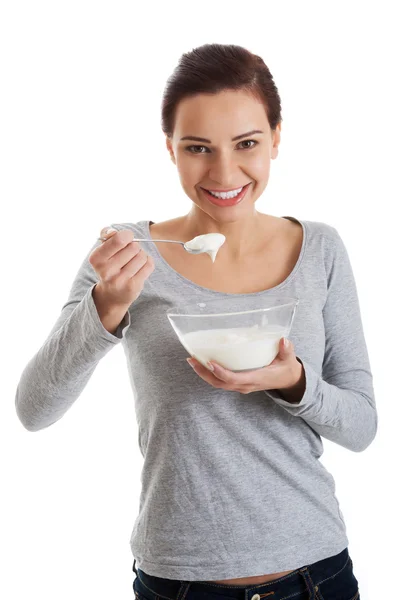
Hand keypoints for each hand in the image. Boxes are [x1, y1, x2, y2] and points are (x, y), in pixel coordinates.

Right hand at [90, 226, 154, 309]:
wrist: (112, 295)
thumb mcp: (102, 250)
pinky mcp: (133, 286)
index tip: (126, 239)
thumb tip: (112, 231)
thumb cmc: (109, 266)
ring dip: (141, 255)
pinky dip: (148, 262)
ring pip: (142, 256)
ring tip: (134, 261)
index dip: (127, 235)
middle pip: (134, 247)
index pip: (119, 239)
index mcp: (96, 258)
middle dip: (134, 246)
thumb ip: (106, 235)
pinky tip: (140, 266)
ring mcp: (120, 280)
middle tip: (129, 253)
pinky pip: (149, 265)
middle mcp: (106, 271)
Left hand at [187, 337, 304, 397]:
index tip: (210, 363)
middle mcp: (246, 385)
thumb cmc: (286, 368)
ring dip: (204, 374)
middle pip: (221, 383)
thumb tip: (283, 340)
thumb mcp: (289, 359)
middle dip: (205, 373)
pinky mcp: (239, 383)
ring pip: (218, 384)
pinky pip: (221, 381)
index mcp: (257, 379)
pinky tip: (202, 363)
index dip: (221, 373)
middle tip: (192, 360)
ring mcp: (242, 386)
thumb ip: (286, 350)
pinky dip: (210, 374)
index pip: (235, 379)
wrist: (288, 381)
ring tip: (192, 361)